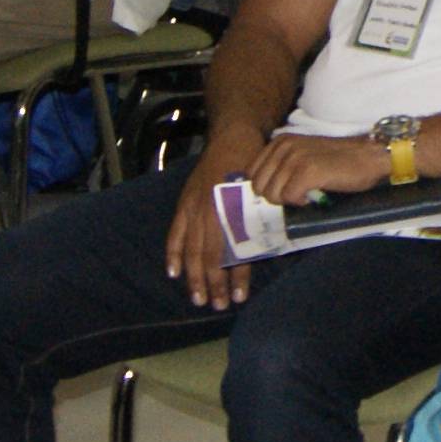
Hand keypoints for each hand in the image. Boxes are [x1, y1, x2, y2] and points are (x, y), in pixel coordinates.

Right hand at [164, 165, 253, 308]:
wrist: (234, 135)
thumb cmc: (255, 164)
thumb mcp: (264, 193)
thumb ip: (261, 221)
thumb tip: (266, 251)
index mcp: (235, 211)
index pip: (233, 252)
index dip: (237, 276)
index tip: (240, 297)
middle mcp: (212, 212)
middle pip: (211, 256)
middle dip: (214, 284)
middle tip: (219, 305)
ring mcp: (194, 208)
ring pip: (193, 250)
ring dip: (195, 276)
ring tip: (199, 298)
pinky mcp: (185, 203)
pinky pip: (176, 233)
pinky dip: (174, 254)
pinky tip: (174, 272)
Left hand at [245, 132, 389, 204]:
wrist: (369, 156)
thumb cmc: (338, 160)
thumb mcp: (303, 154)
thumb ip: (282, 164)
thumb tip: (263, 188)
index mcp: (281, 142)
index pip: (252, 173)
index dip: (266, 187)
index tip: (284, 190)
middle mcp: (285, 147)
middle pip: (259, 186)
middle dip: (275, 197)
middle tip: (296, 195)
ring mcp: (296, 158)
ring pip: (273, 194)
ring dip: (289, 200)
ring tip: (306, 194)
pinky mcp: (309, 171)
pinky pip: (290, 197)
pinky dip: (300, 202)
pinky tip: (313, 196)